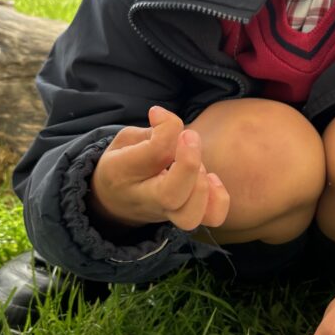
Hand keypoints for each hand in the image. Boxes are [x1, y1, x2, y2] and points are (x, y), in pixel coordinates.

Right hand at [88, 106, 229, 229]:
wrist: (116, 201)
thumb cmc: (124, 163)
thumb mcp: (127, 140)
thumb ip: (151, 130)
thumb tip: (164, 116)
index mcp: (122, 173)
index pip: (153, 153)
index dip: (166, 129)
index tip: (158, 115)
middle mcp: (146, 199)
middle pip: (171, 195)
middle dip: (189, 163)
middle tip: (189, 136)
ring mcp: (168, 213)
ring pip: (190, 215)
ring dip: (202, 185)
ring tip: (199, 165)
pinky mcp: (187, 215)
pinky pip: (211, 218)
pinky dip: (219, 199)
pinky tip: (211, 178)